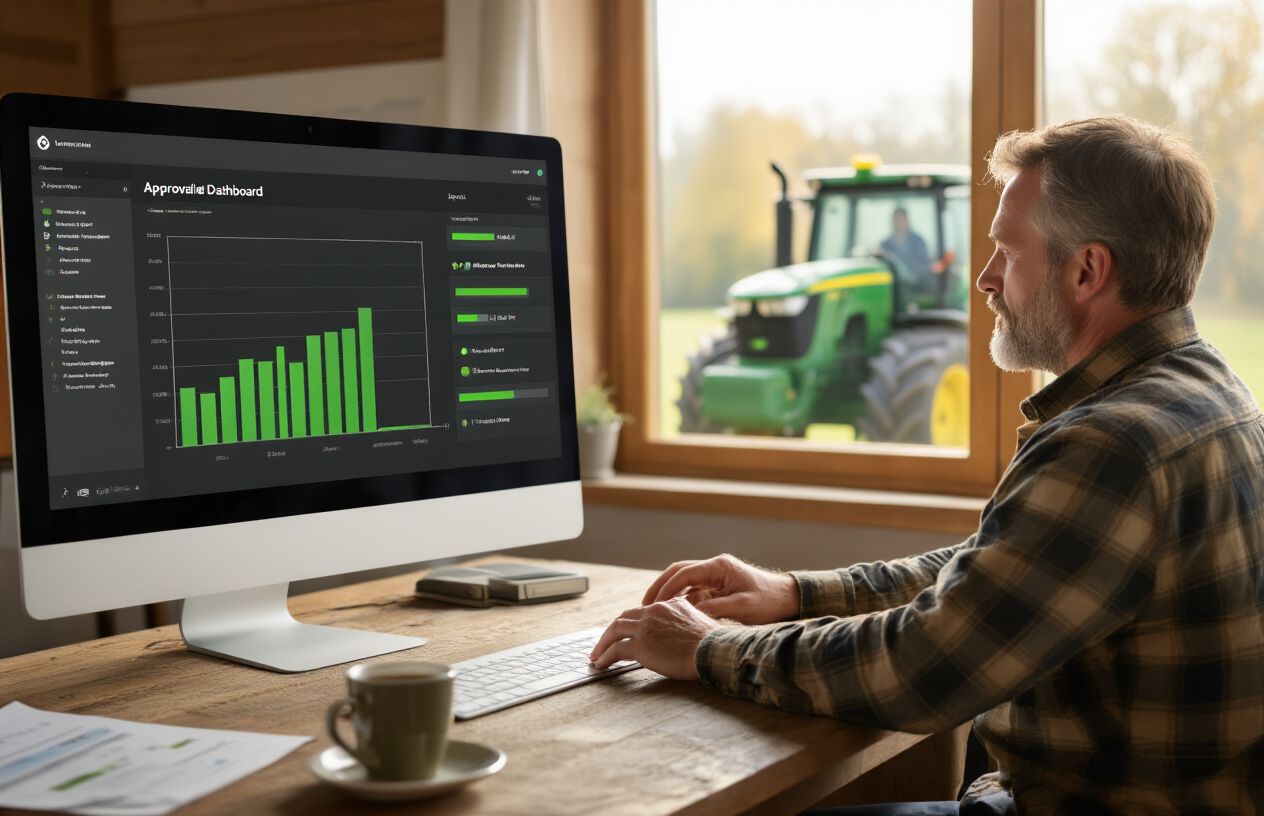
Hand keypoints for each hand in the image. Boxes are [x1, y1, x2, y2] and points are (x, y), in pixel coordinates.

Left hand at [588, 597, 720, 680]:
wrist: (714, 650)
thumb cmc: (713, 643)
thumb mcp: (699, 621)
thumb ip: (684, 621)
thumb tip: (680, 633)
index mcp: (668, 604)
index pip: (641, 611)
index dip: (629, 623)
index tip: (622, 633)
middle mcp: (654, 611)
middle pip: (623, 618)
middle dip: (611, 632)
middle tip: (603, 643)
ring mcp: (646, 627)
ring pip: (614, 631)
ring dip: (603, 644)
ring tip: (596, 656)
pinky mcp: (641, 645)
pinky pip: (615, 650)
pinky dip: (605, 657)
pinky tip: (601, 664)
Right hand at [640, 554, 799, 624]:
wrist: (789, 599)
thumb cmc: (769, 602)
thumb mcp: (742, 608)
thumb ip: (715, 609)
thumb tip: (688, 616)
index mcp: (719, 567)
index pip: (684, 573)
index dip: (666, 588)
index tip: (652, 604)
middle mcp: (715, 568)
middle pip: (678, 572)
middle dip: (660, 587)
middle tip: (644, 606)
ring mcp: (716, 577)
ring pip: (684, 583)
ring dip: (669, 595)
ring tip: (652, 612)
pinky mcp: (718, 588)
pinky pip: (694, 592)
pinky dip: (681, 602)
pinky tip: (672, 616)